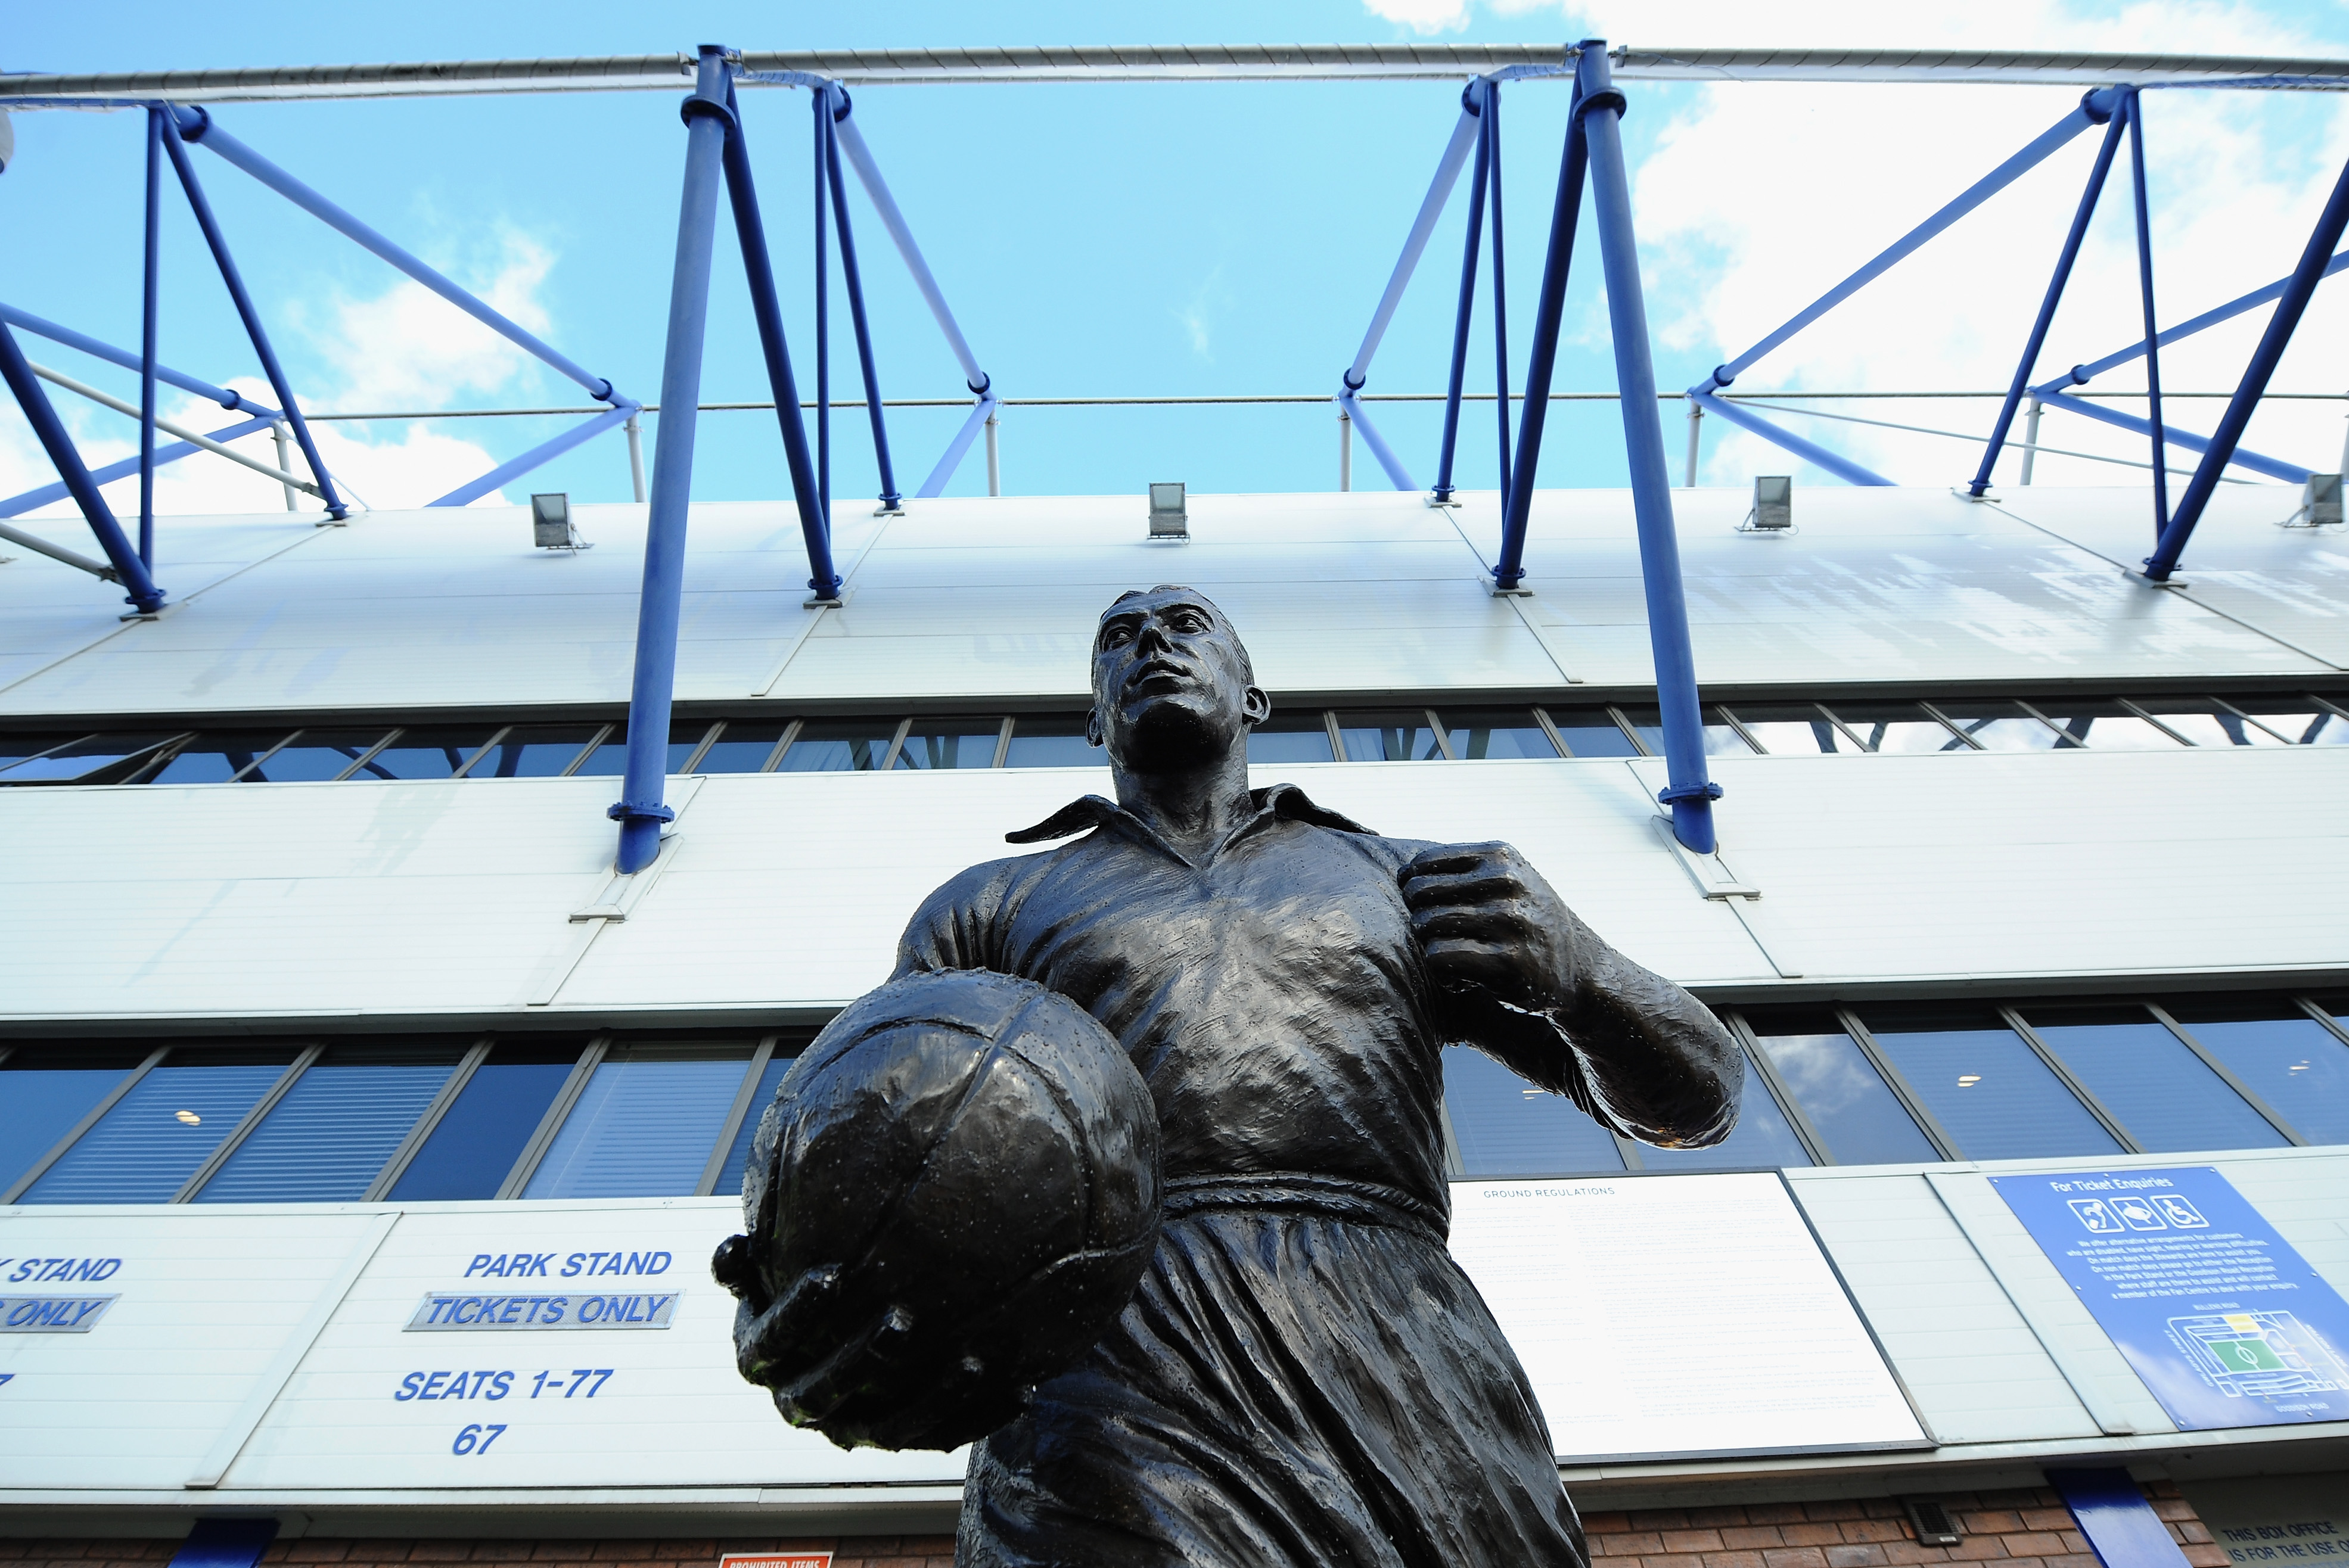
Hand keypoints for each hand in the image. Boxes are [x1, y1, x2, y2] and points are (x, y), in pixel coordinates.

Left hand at [1401, 842, 1576, 1014]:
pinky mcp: (1507, 961)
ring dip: (1432, 948)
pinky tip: (1463, 979)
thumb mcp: (1507, 877)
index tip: (1428, 909)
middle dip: (1421, 918)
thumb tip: (1402, 874)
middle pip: (1419, 894)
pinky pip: (1439, 958)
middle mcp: (1506, 882)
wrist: (1580, 968)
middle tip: (1443, 937)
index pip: (1422, 865)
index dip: (1413, 889)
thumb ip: (1463, 869)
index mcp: (1500, 856)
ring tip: (1457, 957)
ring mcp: (1509, 920)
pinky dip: (1443, 974)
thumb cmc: (1528, 920)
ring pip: (1425, 926)